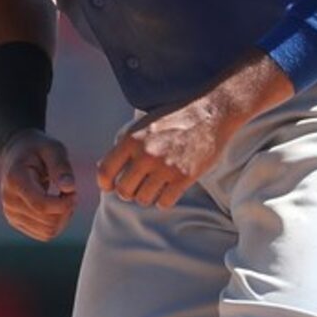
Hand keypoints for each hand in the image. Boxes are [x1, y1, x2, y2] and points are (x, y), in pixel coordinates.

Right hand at [0, 130, 76, 240]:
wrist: (18, 153)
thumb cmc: (39, 149)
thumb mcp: (53, 148)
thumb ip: (61, 166)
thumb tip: (69, 187)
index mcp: (16, 180)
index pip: (42, 205)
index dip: (65, 203)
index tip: (74, 191)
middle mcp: (9, 200)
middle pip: (48, 222)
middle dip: (66, 209)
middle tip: (70, 192)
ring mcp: (10, 213)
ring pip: (48, 232)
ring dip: (63, 217)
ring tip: (64, 198)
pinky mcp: (16, 221)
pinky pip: (44, 234)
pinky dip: (56, 223)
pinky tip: (57, 206)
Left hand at [96, 54, 294, 209]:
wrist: (211, 113)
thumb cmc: (176, 118)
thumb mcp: (144, 125)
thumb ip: (126, 146)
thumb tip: (106, 171)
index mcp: (131, 139)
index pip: (105, 171)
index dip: (105, 183)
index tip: (110, 187)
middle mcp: (145, 154)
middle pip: (124, 191)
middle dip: (129, 192)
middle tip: (138, 186)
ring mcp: (165, 167)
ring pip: (143, 199)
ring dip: (147, 197)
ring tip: (155, 187)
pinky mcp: (184, 177)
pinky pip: (164, 203)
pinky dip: (164, 200)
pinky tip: (169, 190)